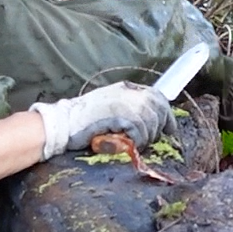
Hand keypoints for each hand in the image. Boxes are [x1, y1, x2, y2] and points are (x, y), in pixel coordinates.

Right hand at [29, 82, 172, 160]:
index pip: (156, 96)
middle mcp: (128, 92)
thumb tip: (151, 120)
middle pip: (158, 109)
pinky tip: (123, 143)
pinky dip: (135, 141)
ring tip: (130, 143)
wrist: (62, 123)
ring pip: (150, 122)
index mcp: (126, 88)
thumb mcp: (110, 106)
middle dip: (158, 127)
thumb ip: (129, 108)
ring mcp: (125, 102)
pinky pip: (139, 131)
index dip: (166, 113)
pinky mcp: (120, 115)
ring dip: (144, 137)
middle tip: (148, 140)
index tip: (170, 129)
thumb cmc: (83, 120)